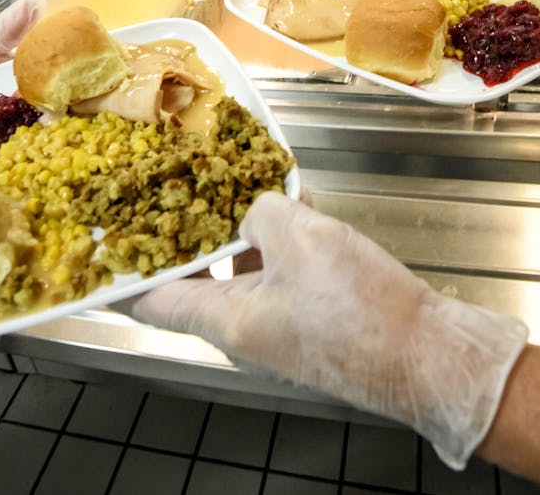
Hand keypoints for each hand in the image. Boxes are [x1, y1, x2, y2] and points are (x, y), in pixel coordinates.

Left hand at [132, 193, 527, 469]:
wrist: (429, 357)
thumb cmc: (361, 313)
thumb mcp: (300, 238)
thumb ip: (262, 211)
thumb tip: (255, 207)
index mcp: (224, 320)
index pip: (150, 298)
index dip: (125, 265)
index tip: (110, 231)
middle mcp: (245, 331)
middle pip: (199, 277)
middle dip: (194, 228)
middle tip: (185, 182)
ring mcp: (281, 330)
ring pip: (245, 272)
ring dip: (247, 229)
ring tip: (252, 183)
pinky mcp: (316, 324)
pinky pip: (284, 277)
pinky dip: (284, 243)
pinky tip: (301, 207)